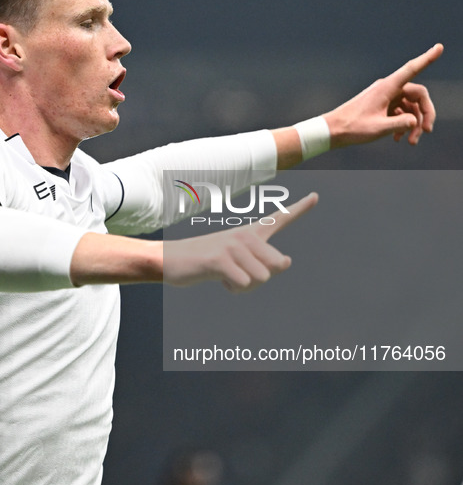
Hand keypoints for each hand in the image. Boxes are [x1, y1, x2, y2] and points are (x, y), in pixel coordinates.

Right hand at [164, 192, 317, 292]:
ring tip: (226, 275)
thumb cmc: (206, 263)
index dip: (300, 208)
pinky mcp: (221, 259)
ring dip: (245, 285)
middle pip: (278, 264)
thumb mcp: (238, 264)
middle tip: (237, 274)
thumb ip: (265, 264)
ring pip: (262, 278)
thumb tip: (288, 261)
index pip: (280, 218)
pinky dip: (233, 288)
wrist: (168, 260)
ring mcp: (233, 245)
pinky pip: (244, 282)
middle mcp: (245, 235)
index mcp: (250, 233)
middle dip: (262, 278)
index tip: (317, 196)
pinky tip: (219, 278)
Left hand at [324, 43, 442, 147]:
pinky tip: (399, 139)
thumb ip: (400, 124)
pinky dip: (403, 124)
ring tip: (410, 142)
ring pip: (409, 107)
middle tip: (426, 132)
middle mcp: (388, 89)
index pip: (412, 69)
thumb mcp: (379, 128)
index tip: (440, 47)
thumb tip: (415, 122)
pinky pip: (400, 112)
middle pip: (418, 95)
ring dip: (413, 124)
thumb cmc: (352, 128)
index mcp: (387, 87)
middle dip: (424, 114)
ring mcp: (385, 97)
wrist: (332, 131)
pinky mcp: (381, 106)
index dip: (427, 58)